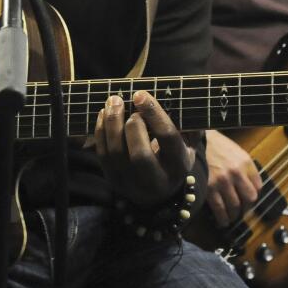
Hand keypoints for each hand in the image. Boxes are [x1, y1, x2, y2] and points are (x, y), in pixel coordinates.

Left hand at [93, 90, 195, 208]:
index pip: (167, 138)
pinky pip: (103, 155)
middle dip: (132, 125)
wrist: (159, 192)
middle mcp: (156, 180)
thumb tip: (177, 100)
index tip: (140, 95)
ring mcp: (132, 183)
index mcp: (179, 165)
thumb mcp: (187, 144)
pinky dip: (101, 131)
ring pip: (116, 154)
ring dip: (112, 123)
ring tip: (113, 101)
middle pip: (141, 154)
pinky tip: (104, 114)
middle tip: (127, 103)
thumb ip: (186, 124)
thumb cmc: (172, 157)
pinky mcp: (114, 180)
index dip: (153, 114)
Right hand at [204, 130, 261, 226]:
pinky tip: (221, 221)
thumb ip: (244, 167)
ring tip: (230, 218)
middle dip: (246, 209)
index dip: (254, 197)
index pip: (258, 187)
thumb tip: (248, 186)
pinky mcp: (209, 188)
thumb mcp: (235, 151)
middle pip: (249, 199)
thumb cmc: (214, 145)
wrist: (194, 140)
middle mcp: (236, 173)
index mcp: (245, 162)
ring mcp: (223, 181)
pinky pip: (219, 208)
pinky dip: (222, 218)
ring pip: (235, 206)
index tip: (248, 201)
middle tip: (240, 212)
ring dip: (234, 216)